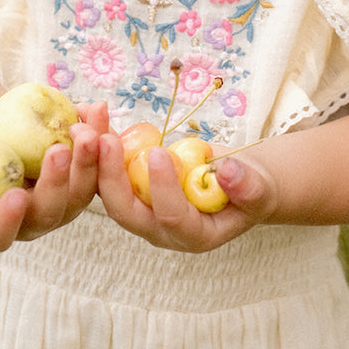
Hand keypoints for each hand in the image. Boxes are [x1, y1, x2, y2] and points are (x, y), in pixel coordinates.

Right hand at [0, 101, 109, 251]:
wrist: (4, 126)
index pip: (0, 235)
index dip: (7, 220)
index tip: (13, 194)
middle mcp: (36, 220)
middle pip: (51, 211)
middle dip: (57, 182)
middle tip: (57, 149)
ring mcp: (68, 202)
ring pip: (84, 190)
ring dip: (88, 159)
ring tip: (84, 123)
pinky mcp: (91, 178)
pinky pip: (101, 163)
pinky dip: (102, 135)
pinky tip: (97, 109)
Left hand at [97, 130, 278, 252]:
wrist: (235, 181)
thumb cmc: (251, 188)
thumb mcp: (259, 189)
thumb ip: (247, 186)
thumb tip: (226, 171)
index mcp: (191, 236)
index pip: (170, 217)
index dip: (163, 188)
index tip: (160, 154)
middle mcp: (158, 228)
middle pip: (125, 210)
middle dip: (111, 175)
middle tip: (105, 140)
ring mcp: (140, 208)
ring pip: (107, 188)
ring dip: (94, 154)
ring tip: (88, 120)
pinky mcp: (129, 186)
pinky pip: (106, 166)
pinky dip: (97, 140)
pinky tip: (89, 112)